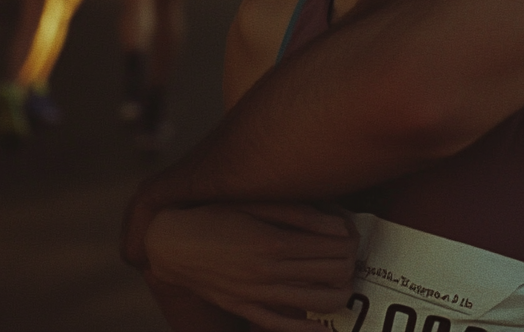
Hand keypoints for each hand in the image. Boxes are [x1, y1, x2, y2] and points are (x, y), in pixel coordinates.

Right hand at [146, 203, 356, 331]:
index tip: (349, 232)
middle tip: (346, 252)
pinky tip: (323, 324)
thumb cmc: (214, 216)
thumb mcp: (255, 204)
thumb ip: (300, 215)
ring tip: (337, 278)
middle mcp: (269, 273)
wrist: (171, 244)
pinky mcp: (246, 310)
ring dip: (339, 291)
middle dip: (349, 262)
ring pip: (319, 304)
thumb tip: (340, 226)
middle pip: (335, 275)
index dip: (352, 240)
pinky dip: (309, 328)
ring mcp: (258, 296)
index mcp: (274, 242)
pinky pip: (283, 327)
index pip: (336, 248)